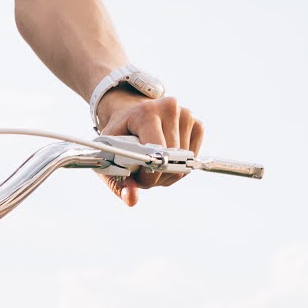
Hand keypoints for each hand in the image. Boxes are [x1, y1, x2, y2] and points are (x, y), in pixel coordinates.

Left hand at [95, 90, 203, 205]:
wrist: (130, 114)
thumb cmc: (119, 137)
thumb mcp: (110, 155)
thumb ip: (118, 181)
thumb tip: (132, 199)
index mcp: (145, 112)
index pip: (156, 154)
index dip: (148, 176)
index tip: (138, 179)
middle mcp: (169, 108)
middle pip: (171, 161)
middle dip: (156, 177)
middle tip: (143, 174)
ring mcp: (186, 114)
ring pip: (184, 164)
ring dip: (167, 174)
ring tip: (153, 165)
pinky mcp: (197, 124)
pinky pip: (193, 159)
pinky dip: (179, 167)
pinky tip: (166, 159)